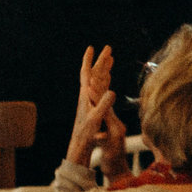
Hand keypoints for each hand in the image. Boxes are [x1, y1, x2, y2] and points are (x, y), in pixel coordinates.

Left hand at [65, 45, 116, 166]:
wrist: (79, 144)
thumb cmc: (86, 133)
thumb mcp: (96, 118)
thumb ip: (104, 105)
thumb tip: (112, 91)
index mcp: (86, 95)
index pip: (87, 73)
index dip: (89, 60)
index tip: (92, 47)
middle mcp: (86, 95)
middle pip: (93, 73)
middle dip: (101, 60)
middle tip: (108, 48)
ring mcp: (89, 100)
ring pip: (97, 79)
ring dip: (103, 68)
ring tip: (110, 59)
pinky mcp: (93, 106)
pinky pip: (100, 88)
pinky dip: (105, 80)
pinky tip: (108, 79)